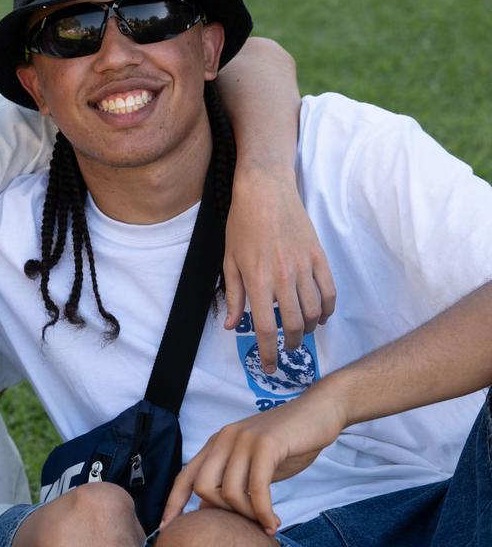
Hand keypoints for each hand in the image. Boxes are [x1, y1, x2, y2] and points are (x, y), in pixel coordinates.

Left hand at [160, 390, 345, 534]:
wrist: (318, 413)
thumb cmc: (288, 443)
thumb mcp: (254, 465)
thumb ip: (234, 482)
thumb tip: (211, 510)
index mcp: (216, 444)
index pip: (185, 476)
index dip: (173, 503)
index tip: (167, 526)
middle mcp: (223, 440)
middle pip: (203, 488)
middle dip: (223, 512)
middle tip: (247, 522)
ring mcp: (242, 440)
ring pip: (230, 491)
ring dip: (249, 515)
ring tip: (266, 522)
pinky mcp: (265, 444)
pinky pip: (256, 488)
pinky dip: (263, 511)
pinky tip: (273, 521)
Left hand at [224, 165, 335, 372]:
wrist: (265, 192)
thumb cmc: (242, 225)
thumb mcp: (229, 261)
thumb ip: (233, 296)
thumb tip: (232, 326)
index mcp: (257, 281)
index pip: (266, 329)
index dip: (268, 353)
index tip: (269, 367)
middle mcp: (283, 278)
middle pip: (293, 325)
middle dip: (290, 344)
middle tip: (286, 349)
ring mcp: (304, 267)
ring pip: (314, 311)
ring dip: (308, 328)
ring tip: (300, 332)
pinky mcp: (319, 257)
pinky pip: (329, 291)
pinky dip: (327, 309)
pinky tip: (321, 316)